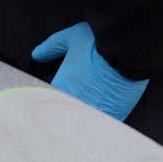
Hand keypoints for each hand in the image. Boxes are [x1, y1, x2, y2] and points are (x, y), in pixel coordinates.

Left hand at [31, 21, 147, 120]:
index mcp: (63, 86)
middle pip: (66, 113)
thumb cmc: (96, 44)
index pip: (50, 99)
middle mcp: (76, 102)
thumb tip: (36, 55)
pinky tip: (102, 114)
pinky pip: (103, 122)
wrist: (126, 53)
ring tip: (87, 112)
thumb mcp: (69, 39)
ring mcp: (96, 110)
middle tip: (70, 109)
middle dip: (66, 111)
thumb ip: (51, 48)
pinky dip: (101, 119)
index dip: (51, 98)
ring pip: (84, 120)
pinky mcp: (115, 115)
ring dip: (83, 117)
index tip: (53, 97)